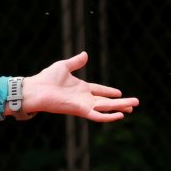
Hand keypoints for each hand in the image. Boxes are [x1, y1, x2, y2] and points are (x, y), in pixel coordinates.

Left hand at [20, 51, 138, 121]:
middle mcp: (83, 98)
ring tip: (134, 107)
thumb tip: (85, 54)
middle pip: (106, 101)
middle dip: (121, 102)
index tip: (120, 93)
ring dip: (120, 107)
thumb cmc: (46, 78)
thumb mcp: (64, 66)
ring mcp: (83, 105)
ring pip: (106, 108)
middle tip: (135, 103)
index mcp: (80, 88)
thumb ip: (76, 62)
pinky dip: (108, 116)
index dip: (109, 92)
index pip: (99, 90)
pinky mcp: (80, 110)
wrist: (35, 89)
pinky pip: (97, 115)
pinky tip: (120, 115)